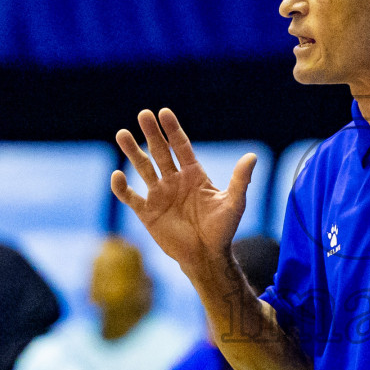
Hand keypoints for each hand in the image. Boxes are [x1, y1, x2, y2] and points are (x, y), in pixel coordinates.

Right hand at [112, 109, 255, 278]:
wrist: (206, 257)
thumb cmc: (222, 230)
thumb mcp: (234, 204)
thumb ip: (240, 180)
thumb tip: (252, 156)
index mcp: (194, 174)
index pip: (181, 146)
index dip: (172, 129)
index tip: (164, 112)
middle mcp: (174, 180)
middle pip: (160, 151)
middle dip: (152, 134)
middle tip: (143, 115)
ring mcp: (159, 195)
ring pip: (142, 168)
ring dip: (132, 151)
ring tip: (122, 133)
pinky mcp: (147, 212)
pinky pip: (130, 196)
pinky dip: (121, 187)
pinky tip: (117, 174)